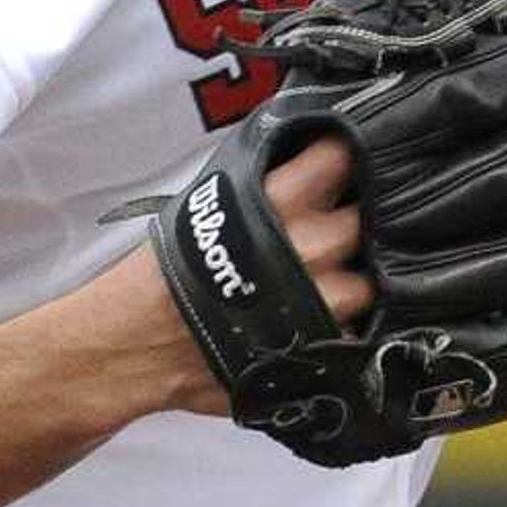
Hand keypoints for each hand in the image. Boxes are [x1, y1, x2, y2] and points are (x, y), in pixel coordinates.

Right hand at [137, 132, 370, 417]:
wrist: (138, 339)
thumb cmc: (166, 272)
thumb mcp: (213, 203)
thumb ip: (267, 184)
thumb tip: (303, 165)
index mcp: (283, 199)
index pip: (342, 157)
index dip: (348, 160)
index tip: (346, 166)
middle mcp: (311, 246)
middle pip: (364, 220)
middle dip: (352, 224)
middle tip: (330, 228)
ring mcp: (322, 301)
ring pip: (367, 283)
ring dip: (350, 282)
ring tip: (320, 283)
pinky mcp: (322, 349)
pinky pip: (352, 332)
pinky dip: (339, 327)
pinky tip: (312, 321)